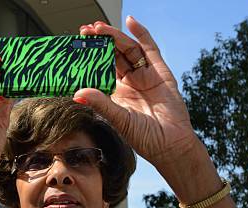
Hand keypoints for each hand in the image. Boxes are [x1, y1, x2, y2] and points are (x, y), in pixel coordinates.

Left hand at [76, 17, 201, 170]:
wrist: (171, 145)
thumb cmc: (145, 138)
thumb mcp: (119, 120)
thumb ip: (101, 104)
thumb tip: (78, 94)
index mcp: (117, 94)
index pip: (100, 70)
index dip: (90, 58)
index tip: (76, 47)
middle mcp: (129, 82)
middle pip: (112, 56)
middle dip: (99, 43)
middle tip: (85, 31)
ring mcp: (145, 75)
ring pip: (127, 50)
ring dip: (114, 37)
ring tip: (100, 28)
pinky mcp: (160, 72)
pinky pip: (150, 49)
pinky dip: (141, 34)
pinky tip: (131, 22)